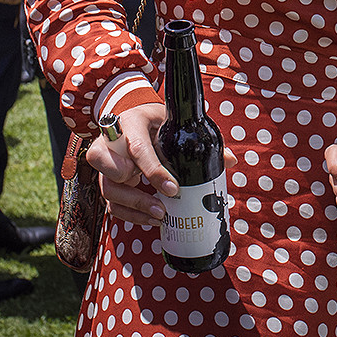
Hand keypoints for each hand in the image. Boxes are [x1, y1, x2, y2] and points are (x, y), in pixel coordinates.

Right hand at [86, 103, 243, 226]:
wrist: (136, 117)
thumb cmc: (157, 120)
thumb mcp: (175, 122)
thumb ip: (199, 139)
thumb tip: (229, 160)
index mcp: (132, 123)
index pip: (137, 148)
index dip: (153, 171)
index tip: (173, 188)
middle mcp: (112, 142)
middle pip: (108, 170)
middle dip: (132, 192)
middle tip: (160, 205)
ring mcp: (106, 162)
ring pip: (108, 190)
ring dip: (134, 208)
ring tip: (160, 215)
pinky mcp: (107, 178)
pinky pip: (111, 203)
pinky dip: (130, 214)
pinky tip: (151, 218)